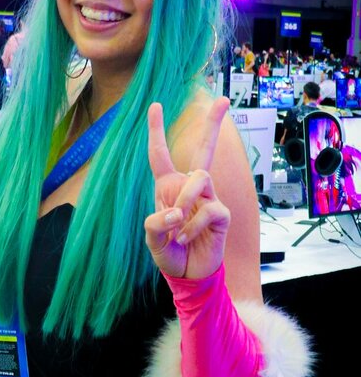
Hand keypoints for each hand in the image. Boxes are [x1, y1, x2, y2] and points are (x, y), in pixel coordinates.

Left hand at [144, 98, 230, 279]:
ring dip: (185, 200)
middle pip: (204, 149)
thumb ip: (155, 223)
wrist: (188, 275)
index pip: (160, 155)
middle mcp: (190, 188)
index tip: (155, 105)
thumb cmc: (170, 253)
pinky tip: (184, 238)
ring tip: (176, 225)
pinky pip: (208, 209)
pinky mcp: (220, 214)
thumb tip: (175, 212)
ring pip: (200, 177)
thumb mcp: (152, 239)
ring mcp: (208, 199)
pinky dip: (192, 225)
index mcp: (168, 187)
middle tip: (224, 101)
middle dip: (213, 125)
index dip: (156, 130)